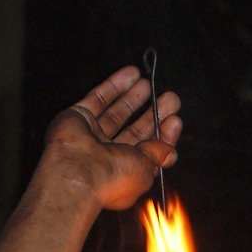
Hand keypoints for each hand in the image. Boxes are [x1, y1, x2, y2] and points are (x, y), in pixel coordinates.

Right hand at [44, 66, 181, 209]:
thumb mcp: (146, 168)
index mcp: (126, 173)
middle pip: (135, 131)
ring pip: (116, 113)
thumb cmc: (112, 178)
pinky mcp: (79, 117)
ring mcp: (92, 136)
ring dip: (134, 98)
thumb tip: (171, 152)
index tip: (175, 119)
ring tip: (150, 84)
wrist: (76, 171)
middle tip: (170, 98)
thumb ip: (157, 155)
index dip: (163, 135)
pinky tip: (132, 73)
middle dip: (153, 114)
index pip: (149, 151)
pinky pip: (98, 98)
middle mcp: (109, 156)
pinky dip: (115, 85)